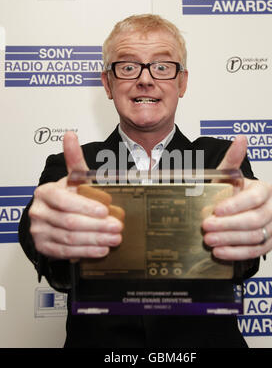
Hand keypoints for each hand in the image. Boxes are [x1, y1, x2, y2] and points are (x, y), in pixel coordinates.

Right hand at [29, 131, 122, 259]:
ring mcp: (40, 231)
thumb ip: (74, 159)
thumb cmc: (66, 196)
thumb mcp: (73, 178)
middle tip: (117, 227)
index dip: (86, 206)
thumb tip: (71, 135)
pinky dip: (87, 251)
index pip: (65, 201)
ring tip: (115, 238)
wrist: (52, 215)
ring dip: (96, 239)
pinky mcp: (44, 247)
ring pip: (70, 238)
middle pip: (70, 222)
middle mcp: (39, 212)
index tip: (106, 210)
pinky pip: (66, 252)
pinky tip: (102, 249)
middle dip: (97, 226)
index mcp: (46, 193)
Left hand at [202, 135, 271, 260]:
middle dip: (228, 226)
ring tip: (209, 241)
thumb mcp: (227, 177)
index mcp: (265, 189)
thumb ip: (232, 160)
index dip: (235, 206)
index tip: (216, 210)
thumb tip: (241, 138)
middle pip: (255, 220)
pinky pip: (256, 251)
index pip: (254, 198)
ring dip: (230, 240)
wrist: (235, 210)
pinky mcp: (270, 242)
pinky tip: (220, 252)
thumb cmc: (230, 192)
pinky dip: (237, 253)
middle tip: (207, 228)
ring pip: (255, 237)